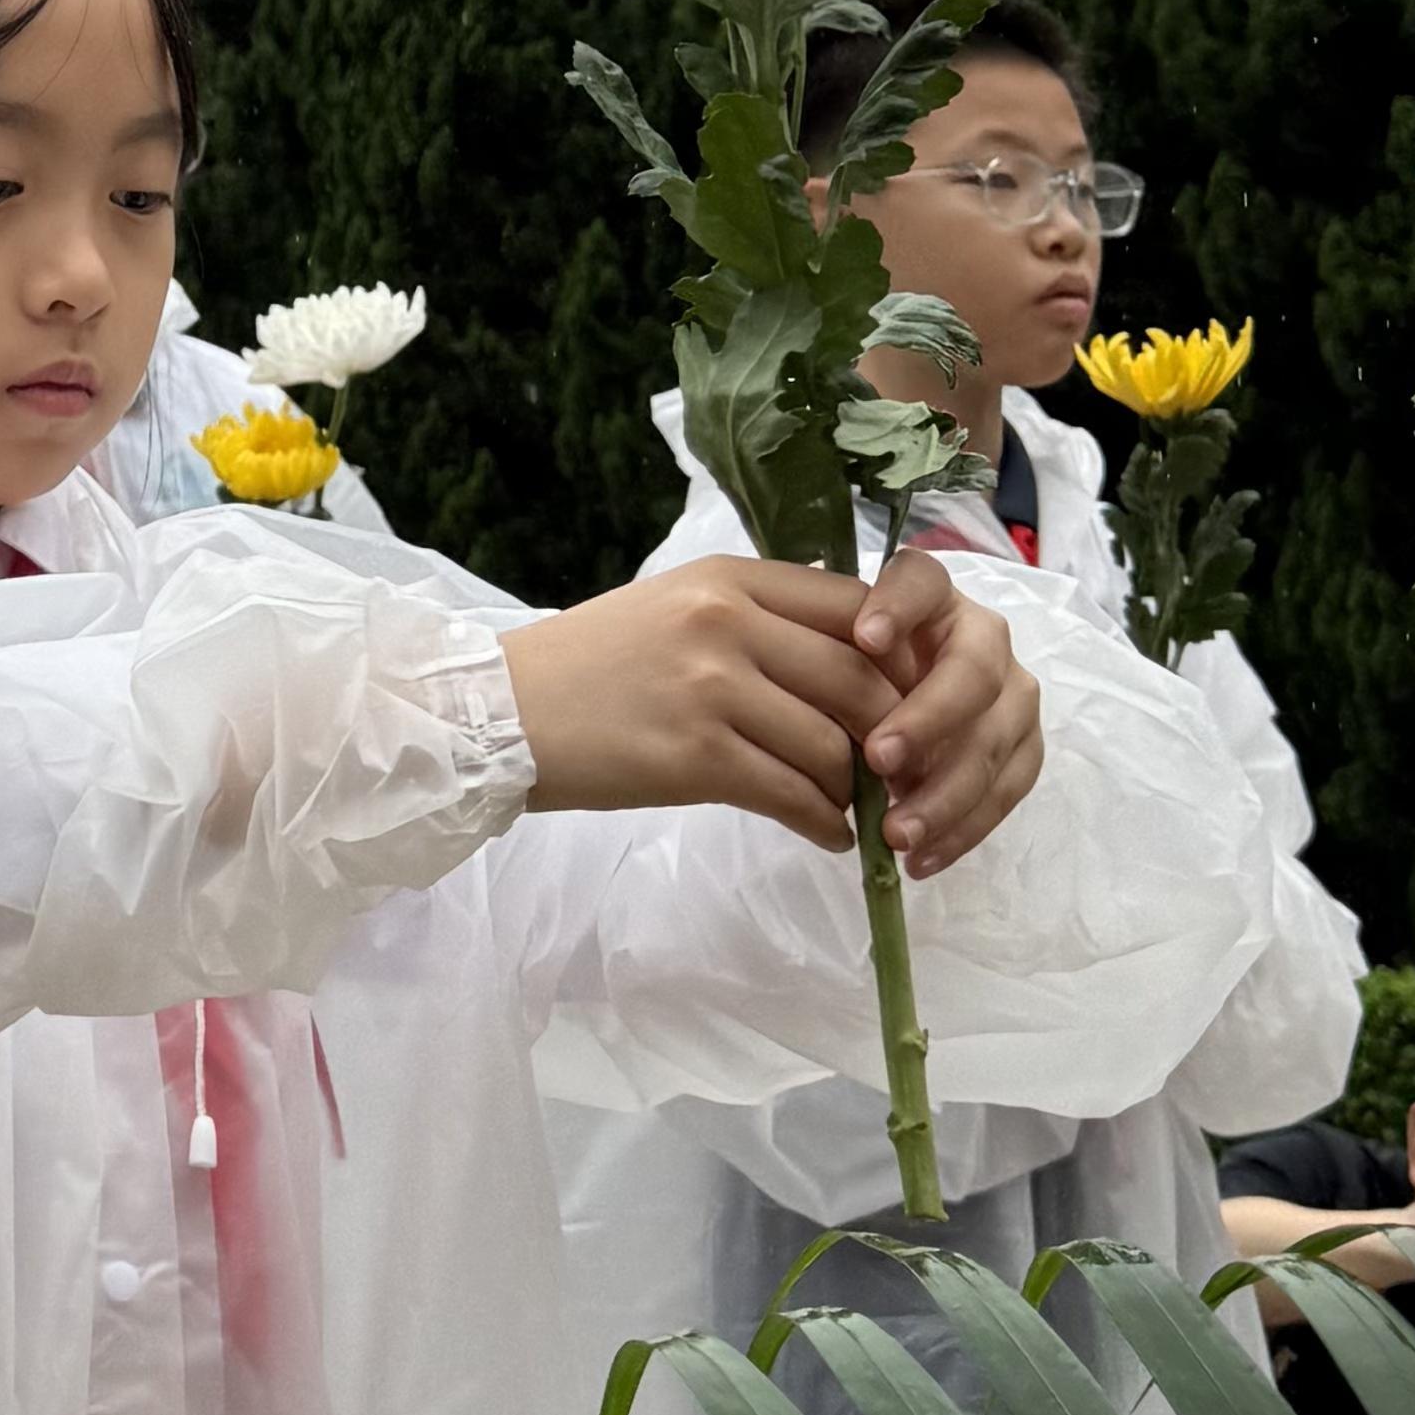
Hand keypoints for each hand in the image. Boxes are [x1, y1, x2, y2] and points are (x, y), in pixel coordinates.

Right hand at [503, 552, 1038, 866]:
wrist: (501, 713)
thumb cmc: (593, 664)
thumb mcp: (678, 609)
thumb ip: (761, 621)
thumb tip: (863, 669)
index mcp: (728, 578)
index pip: (856, 607)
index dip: (900, 661)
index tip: (913, 703)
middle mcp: (726, 622)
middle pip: (859, 680)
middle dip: (894, 738)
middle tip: (903, 774)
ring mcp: (711, 688)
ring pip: (833, 746)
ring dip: (858, 791)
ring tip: (860, 811)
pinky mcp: (695, 757)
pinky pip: (794, 796)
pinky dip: (825, 825)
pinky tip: (829, 837)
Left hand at [840, 547, 1043, 873]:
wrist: (892, 706)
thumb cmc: (847, 674)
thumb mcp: (829, 657)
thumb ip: (829, 663)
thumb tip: (809, 705)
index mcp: (926, 595)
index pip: (920, 581)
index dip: (897, 607)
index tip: (862, 639)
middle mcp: (980, 634)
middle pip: (973, 670)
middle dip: (928, 718)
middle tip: (878, 760)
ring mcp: (1011, 690)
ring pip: (995, 738)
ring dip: (947, 792)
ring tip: (896, 835)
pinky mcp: (1025, 744)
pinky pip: (1007, 789)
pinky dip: (964, 828)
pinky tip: (922, 858)